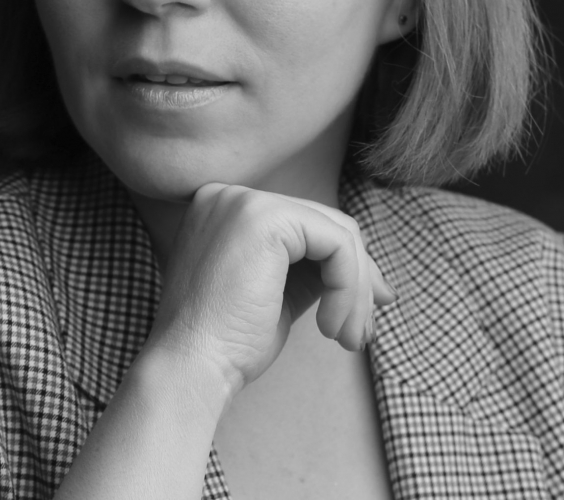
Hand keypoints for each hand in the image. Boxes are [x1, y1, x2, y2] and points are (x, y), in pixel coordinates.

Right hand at [145, 183, 395, 397]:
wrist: (191, 368)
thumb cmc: (227, 344)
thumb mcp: (276, 293)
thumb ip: (312, 269)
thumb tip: (372, 277)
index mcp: (225, 209)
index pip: (304, 226)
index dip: (342, 267)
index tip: (360, 313)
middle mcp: (230, 195)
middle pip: (325, 224)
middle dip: (358, 278)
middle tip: (365, 329)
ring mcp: (245, 202)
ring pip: (338, 234)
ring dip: (354, 292)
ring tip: (351, 338)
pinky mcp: (266, 218)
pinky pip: (337, 245)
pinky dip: (347, 289)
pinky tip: (332, 328)